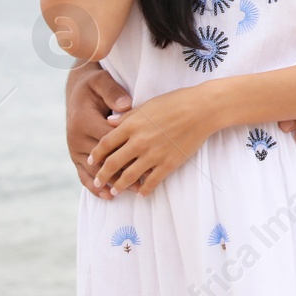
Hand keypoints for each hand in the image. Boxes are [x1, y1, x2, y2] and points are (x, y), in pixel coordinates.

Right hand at [67, 66, 130, 200]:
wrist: (77, 91)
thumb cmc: (94, 86)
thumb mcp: (102, 82)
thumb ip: (114, 94)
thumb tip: (126, 106)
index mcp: (84, 121)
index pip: (108, 140)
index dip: (126, 150)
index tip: (145, 159)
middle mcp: (75, 138)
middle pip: (102, 159)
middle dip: (121, 171)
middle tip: (140, 182)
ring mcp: (74, 149)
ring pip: (93, 170)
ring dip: (110, 182)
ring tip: (128, 192)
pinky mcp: (75, 155)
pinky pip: (83, 174)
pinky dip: (94, 186)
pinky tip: (106, 195)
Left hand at [89, 86, 213, 194]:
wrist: (203, 109)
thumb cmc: (177, 101)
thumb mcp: (148, 104)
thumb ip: (127, 116)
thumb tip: (108, 122)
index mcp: (132, 125)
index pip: (106, 143)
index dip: (96, 154)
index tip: (91, 161)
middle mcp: (139, 142)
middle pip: (113, 163)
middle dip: (102, 175)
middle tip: (98, 181)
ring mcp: (154, 154)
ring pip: (129, 176)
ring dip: (119, 186)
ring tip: (114, 190)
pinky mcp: (169, 163)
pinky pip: (152, 181)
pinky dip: (144, 189)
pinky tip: (141, 193)